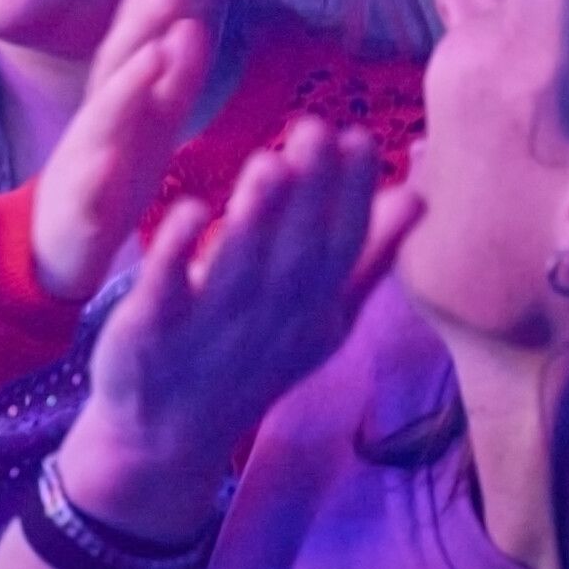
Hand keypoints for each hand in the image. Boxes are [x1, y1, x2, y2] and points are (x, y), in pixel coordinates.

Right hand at [30, 0, 211, 298]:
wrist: (56, 250)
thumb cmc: (110, 180)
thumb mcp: (149, 126)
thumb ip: (172, 79)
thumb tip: (192, 24)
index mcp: (118, 104)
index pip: (130, 43)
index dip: (146, 2)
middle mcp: (97, 124)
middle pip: (115, 69)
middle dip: (139, 27)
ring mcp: (84, 165)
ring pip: (102, 122)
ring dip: (126, 86)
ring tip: (151, 55)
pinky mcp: (79, 213)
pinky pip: (88, 193)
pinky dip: (97, 174)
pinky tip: (109, 158)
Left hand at [57, 119, 421, 540]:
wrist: (164, 439)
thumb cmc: (250, 361)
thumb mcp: (320, 320)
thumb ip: (367, 259)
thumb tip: (417, 198)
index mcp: (312, 314)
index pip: (341, 250)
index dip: (352, 198)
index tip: (359, 139)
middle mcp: (268, 323)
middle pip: (295, 256)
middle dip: (309, 194)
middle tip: (316, 130)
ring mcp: (211, 331)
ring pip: (239, 272)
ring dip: (256, 219)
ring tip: (269, 162)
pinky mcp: (151, 334)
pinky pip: (167, 292)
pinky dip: (178, 253)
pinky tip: (190, 208)